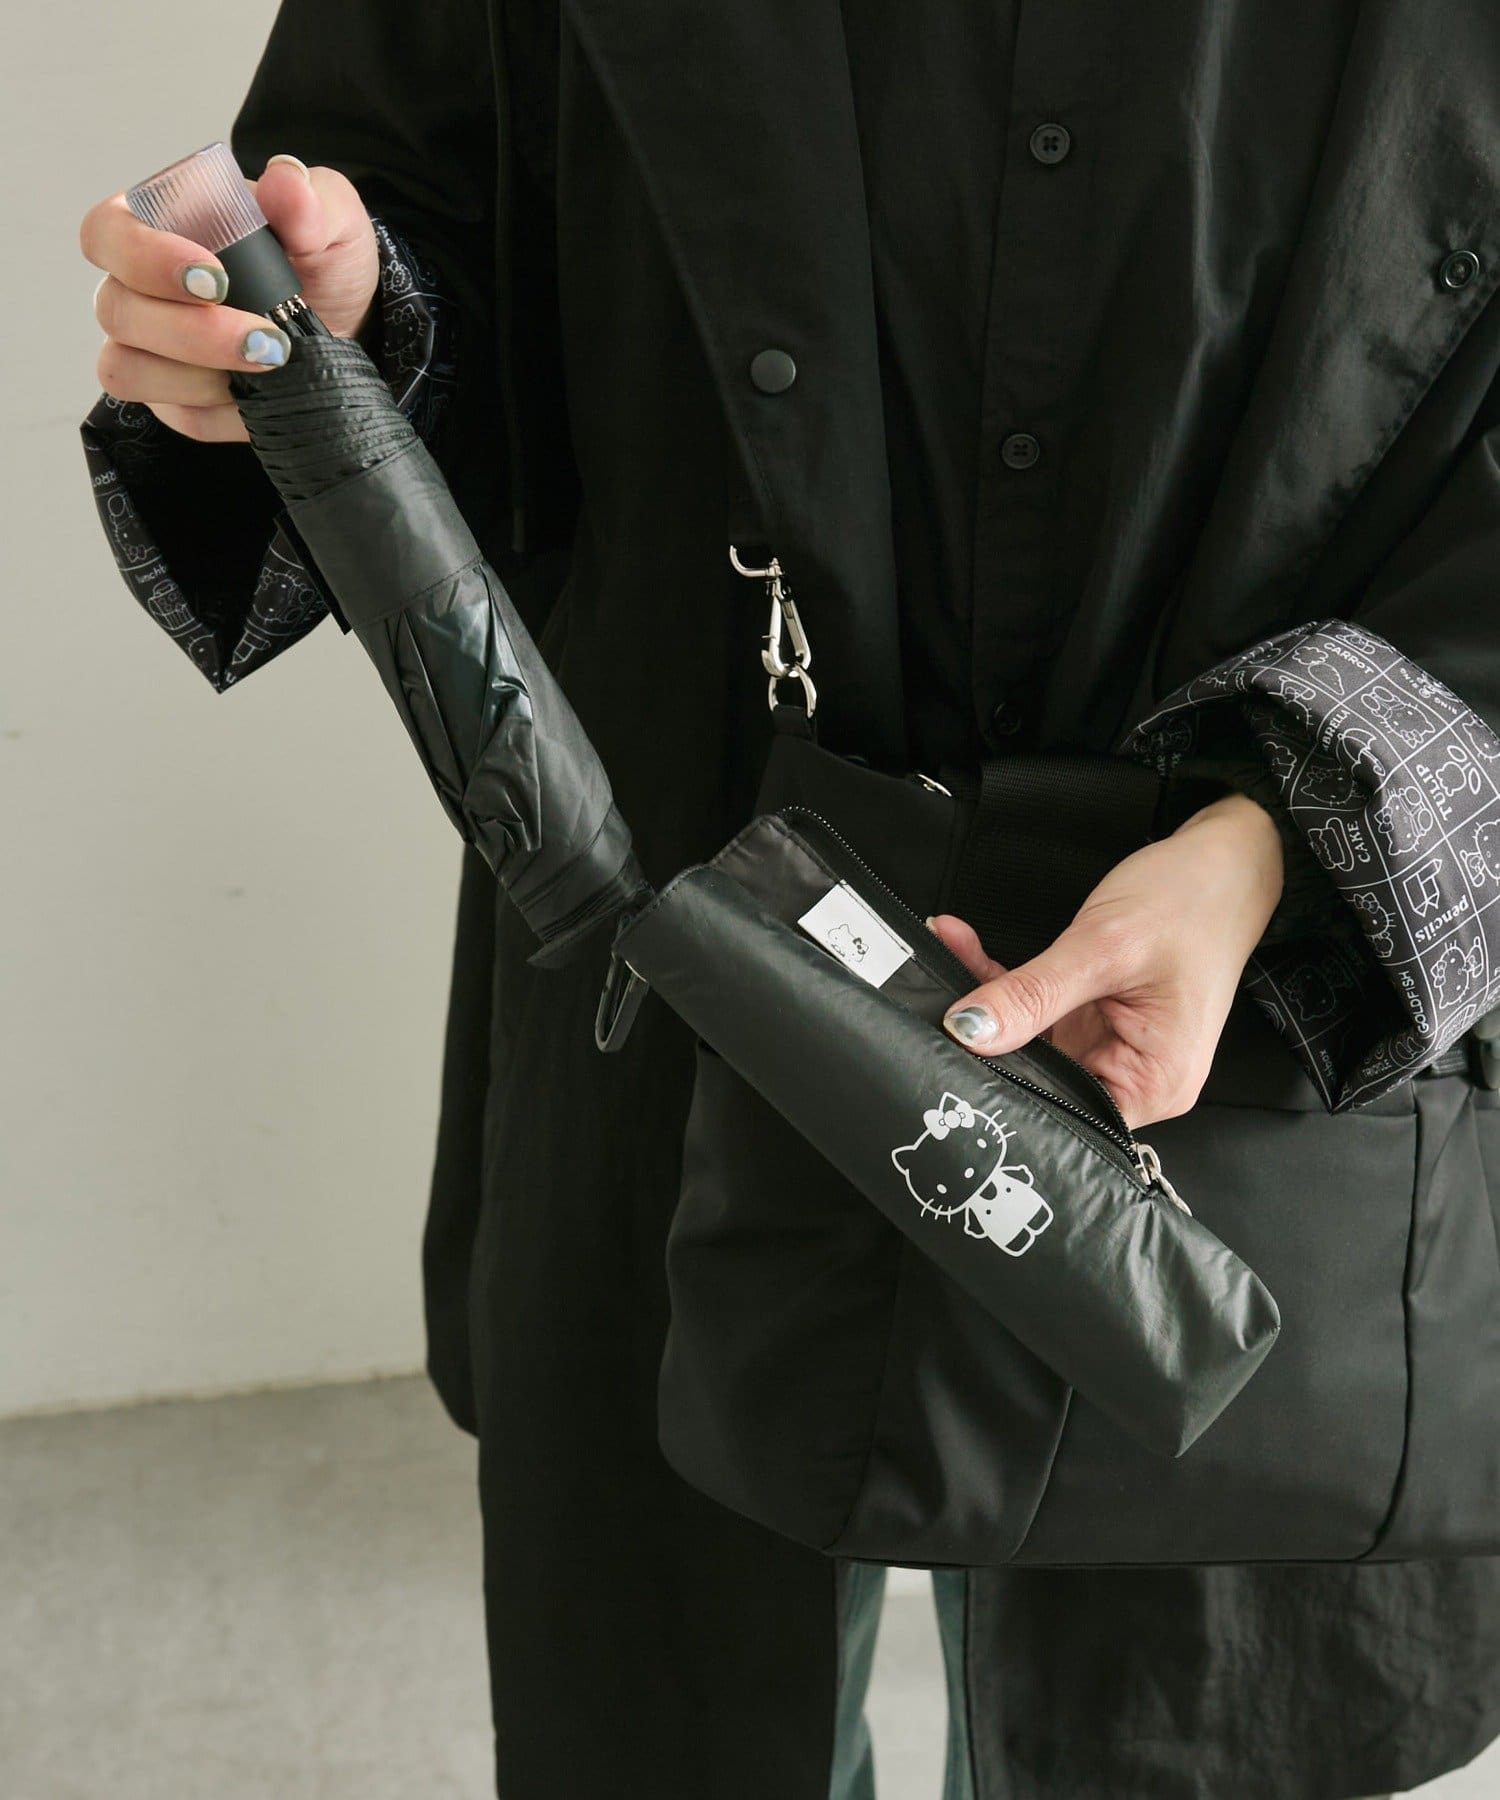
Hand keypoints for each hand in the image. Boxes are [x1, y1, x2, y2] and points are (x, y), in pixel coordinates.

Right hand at [80, 156, 378, 444]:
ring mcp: (149, 347)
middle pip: (117, 309)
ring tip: (270, 366)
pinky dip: (218, 409)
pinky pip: (174, 414)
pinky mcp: (174, 399)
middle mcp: (138, 287)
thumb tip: (285, 181)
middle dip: (192, 331)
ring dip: (199, 375)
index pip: (108, 233)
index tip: (215, 277)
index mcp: (160, 224)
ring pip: (128, 368)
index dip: (146, 257)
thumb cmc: (324, 263)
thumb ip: (310, 201)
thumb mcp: (333, 223)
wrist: (352, 328)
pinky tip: (260, 394)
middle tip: (267, 339)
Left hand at [931, 791, 1283, 1128]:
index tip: (952, 1059)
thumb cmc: (1192, 904)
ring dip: (985, 999)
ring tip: (946, 953)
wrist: (1225, 861)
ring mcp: (1111, 1047)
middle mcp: (1135, 1077)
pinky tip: (964, 945)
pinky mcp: (1093, 1018)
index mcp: (1154, 1083)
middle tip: (933, 1002)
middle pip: (1040, 1079)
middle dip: (984, 1040)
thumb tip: (968, 1031)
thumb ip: (1032, 994)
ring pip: (1027, 1040)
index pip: (1064, 1115)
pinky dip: (1002, 981)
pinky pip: (1036, 1010)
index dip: (1005, 1093)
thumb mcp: (1103, 948)